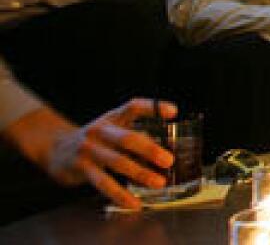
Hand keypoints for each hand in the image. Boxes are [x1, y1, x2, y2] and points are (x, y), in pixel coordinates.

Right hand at [3, 99, 176, 209]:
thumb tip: (166, 156)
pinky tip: (133, 203)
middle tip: (168, 161)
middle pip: (127, 138)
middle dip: (150, 150)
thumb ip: (135, 138)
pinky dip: (120, 194)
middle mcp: (101, 130)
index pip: (133, 106)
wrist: (55, 148)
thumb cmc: (96, 141)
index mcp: (113, 118)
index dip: (153, 107)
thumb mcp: (112, 131)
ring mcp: (89, 148)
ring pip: (117, 161)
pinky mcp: (81, 167)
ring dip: (140, 173)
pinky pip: (103, 182)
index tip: (173, 112)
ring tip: (159, 183)